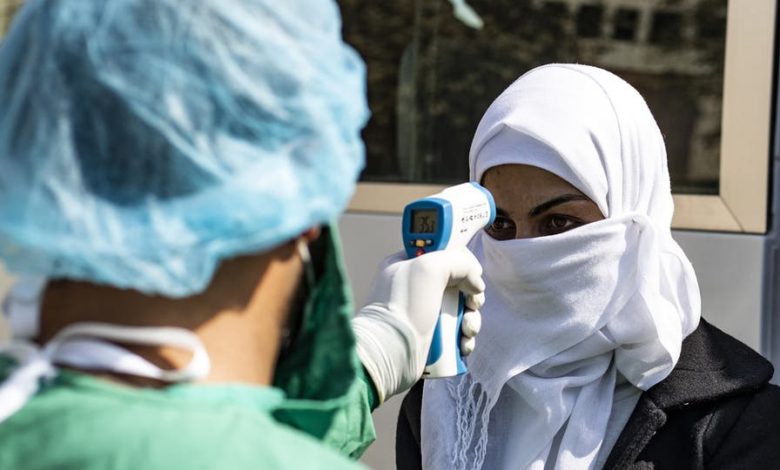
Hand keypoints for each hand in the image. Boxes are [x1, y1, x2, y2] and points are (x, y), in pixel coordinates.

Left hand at [352, 248, 484, 402]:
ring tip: (467, 330)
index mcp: (407, 265)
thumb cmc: (401, 309)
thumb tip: (475, 283)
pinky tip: (463, 345)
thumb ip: (457, 262)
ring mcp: (422, 314)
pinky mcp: (429, 338)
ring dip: (471, 320)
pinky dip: (465, 338)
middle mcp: (414, 288)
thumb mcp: (428, 269)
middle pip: (457, 284)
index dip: (461, 263)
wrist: (387, 355)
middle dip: (471, 297)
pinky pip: (456, 333)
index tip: (471, 275)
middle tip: (472, 305)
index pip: (442, 253)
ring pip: (460, 311)